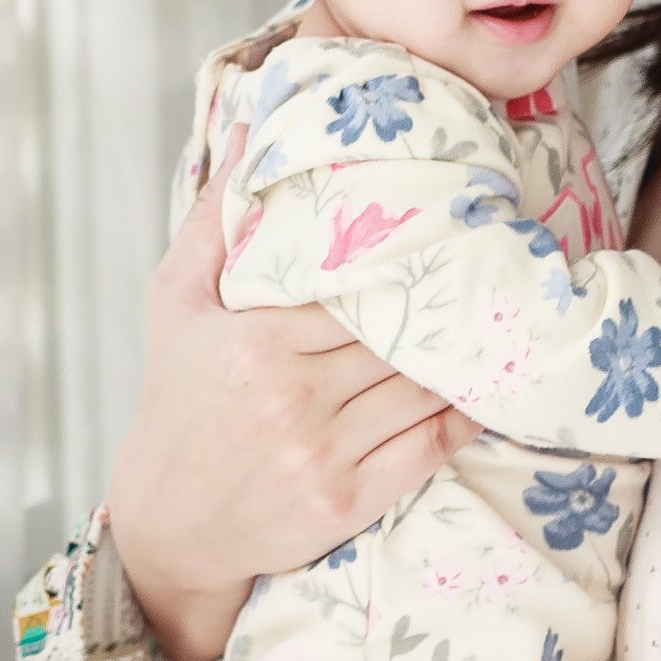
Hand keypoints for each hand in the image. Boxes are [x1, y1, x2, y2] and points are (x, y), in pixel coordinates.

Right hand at [108, 158, 462, 660]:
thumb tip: (247, 136)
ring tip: (493, 321)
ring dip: (460, 355)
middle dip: (439, 301)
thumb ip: (213, 221)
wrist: (168, 525)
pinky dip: (462, 413)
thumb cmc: (175, 403)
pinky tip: (480, 386)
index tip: (440, 229)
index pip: (353, 284)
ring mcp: (323, 453)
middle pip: (396, 333)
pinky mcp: (349, 501)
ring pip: (422, 385)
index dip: (401, 257)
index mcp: (254, 340)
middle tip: (487, 267)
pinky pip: (429, 445)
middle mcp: (291, 396)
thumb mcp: (173, 304)